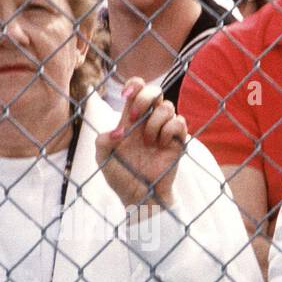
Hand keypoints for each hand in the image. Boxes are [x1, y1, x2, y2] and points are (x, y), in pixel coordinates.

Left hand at [97, 78, 187, 209]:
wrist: (139, 197)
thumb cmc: (121, 177)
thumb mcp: (103, 159)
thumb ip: (102, 141)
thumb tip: (119, 132)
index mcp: (130, 119)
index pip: (136, 89)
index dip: (134, 85)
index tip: (125, 96)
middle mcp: (149, 121)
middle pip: (155, 91)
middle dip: (144, 98)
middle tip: (134, 118)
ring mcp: (164, 130)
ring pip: (168, 106)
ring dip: (155, 122)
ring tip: (148, 142)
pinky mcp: (177, 141)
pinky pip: (180, 122)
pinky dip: (169, 130)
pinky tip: (161, 145)